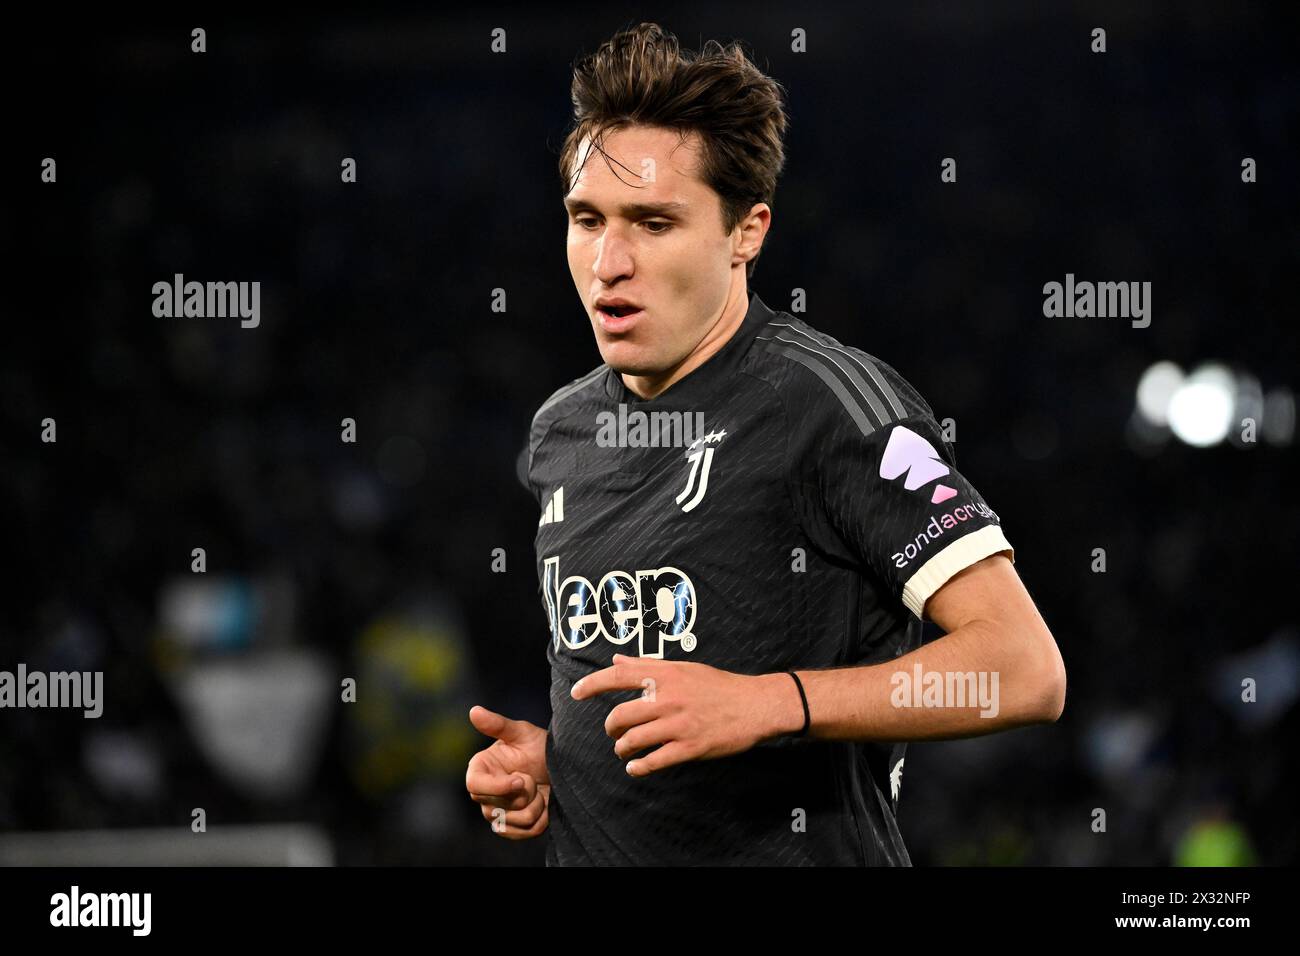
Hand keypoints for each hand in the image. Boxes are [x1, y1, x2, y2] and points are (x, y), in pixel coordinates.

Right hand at [465, 706, 550, 839]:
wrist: (559, 768)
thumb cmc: (538, 746)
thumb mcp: (521, 733)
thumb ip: (497, 725)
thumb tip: (474, 711)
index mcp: (480, 770)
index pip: (474, 786)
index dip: (496, 787)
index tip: (519, 779)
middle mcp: (484, 795)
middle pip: (498, 807)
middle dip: (526, 792)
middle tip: (534, 776)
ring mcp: (497, 814)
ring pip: (515, 821)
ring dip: (536, 805)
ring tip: (540, 788)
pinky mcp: (514, 829)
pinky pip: (526, 833)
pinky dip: (541, 820)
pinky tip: (545, 804)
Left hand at [570, 654, 798, 776]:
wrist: (755, 705)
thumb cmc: (718, 685)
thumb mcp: (684, 667)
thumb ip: (648, 665)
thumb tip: (617, 660)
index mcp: (666, 675)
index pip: (620, 676)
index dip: (593, 684)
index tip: (576, 693)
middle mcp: (669, 698)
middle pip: (620, 715)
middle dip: (611, 728)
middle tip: (614, 732)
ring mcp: (679, 724)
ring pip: (633, 740)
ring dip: (622, 749)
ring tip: (624, 750)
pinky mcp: (690, 747)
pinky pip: (653, 761)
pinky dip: (639, 767)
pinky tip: (636, 768)